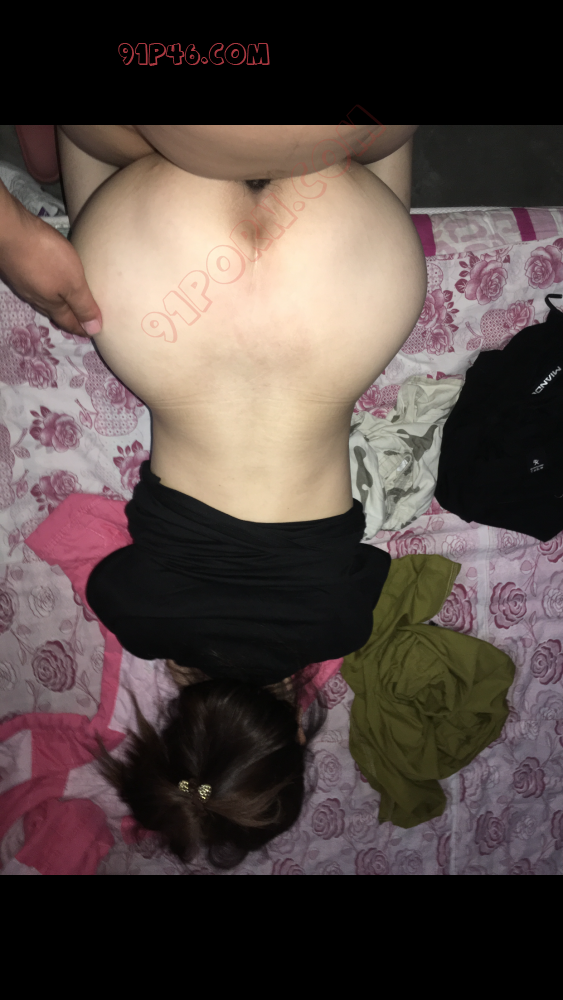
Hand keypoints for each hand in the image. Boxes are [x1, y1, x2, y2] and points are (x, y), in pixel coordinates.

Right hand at [0, 193, 102, 336]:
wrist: (9, 232)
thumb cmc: (46, 257)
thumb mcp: (72, 282)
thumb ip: (83, 305)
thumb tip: (94, 330)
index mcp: (52, 304)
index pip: (68, 322)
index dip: (81, 329)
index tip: (92, 333)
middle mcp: (35, 298)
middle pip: (55, 313)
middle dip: (68, 318)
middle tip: (80, 320)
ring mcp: (23, 284)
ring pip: (43, 299)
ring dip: (56, 303)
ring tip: (67, 302)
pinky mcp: (17, 269)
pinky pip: (35, 284)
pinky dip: (46, 287)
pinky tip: (47, 279)